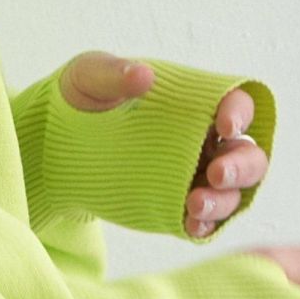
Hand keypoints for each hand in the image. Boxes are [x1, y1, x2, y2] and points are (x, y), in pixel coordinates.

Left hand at [55, 51, 270, 237]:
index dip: (239, 113)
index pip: (236, 105)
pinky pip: (205, 220)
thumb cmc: (80, 97)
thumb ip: (115, 74)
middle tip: (216, 174)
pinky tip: (191, 225)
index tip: (223, 125)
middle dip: (242, 166)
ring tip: (194, 202)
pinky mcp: (176, 206)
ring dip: (224, 200)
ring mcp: (193, 176)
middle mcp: (204, 141)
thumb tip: (144, 75)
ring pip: (233, 192)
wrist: (52, 142)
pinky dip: (205, 225)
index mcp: (195, 103)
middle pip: (247, 154)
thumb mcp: (90, 77)